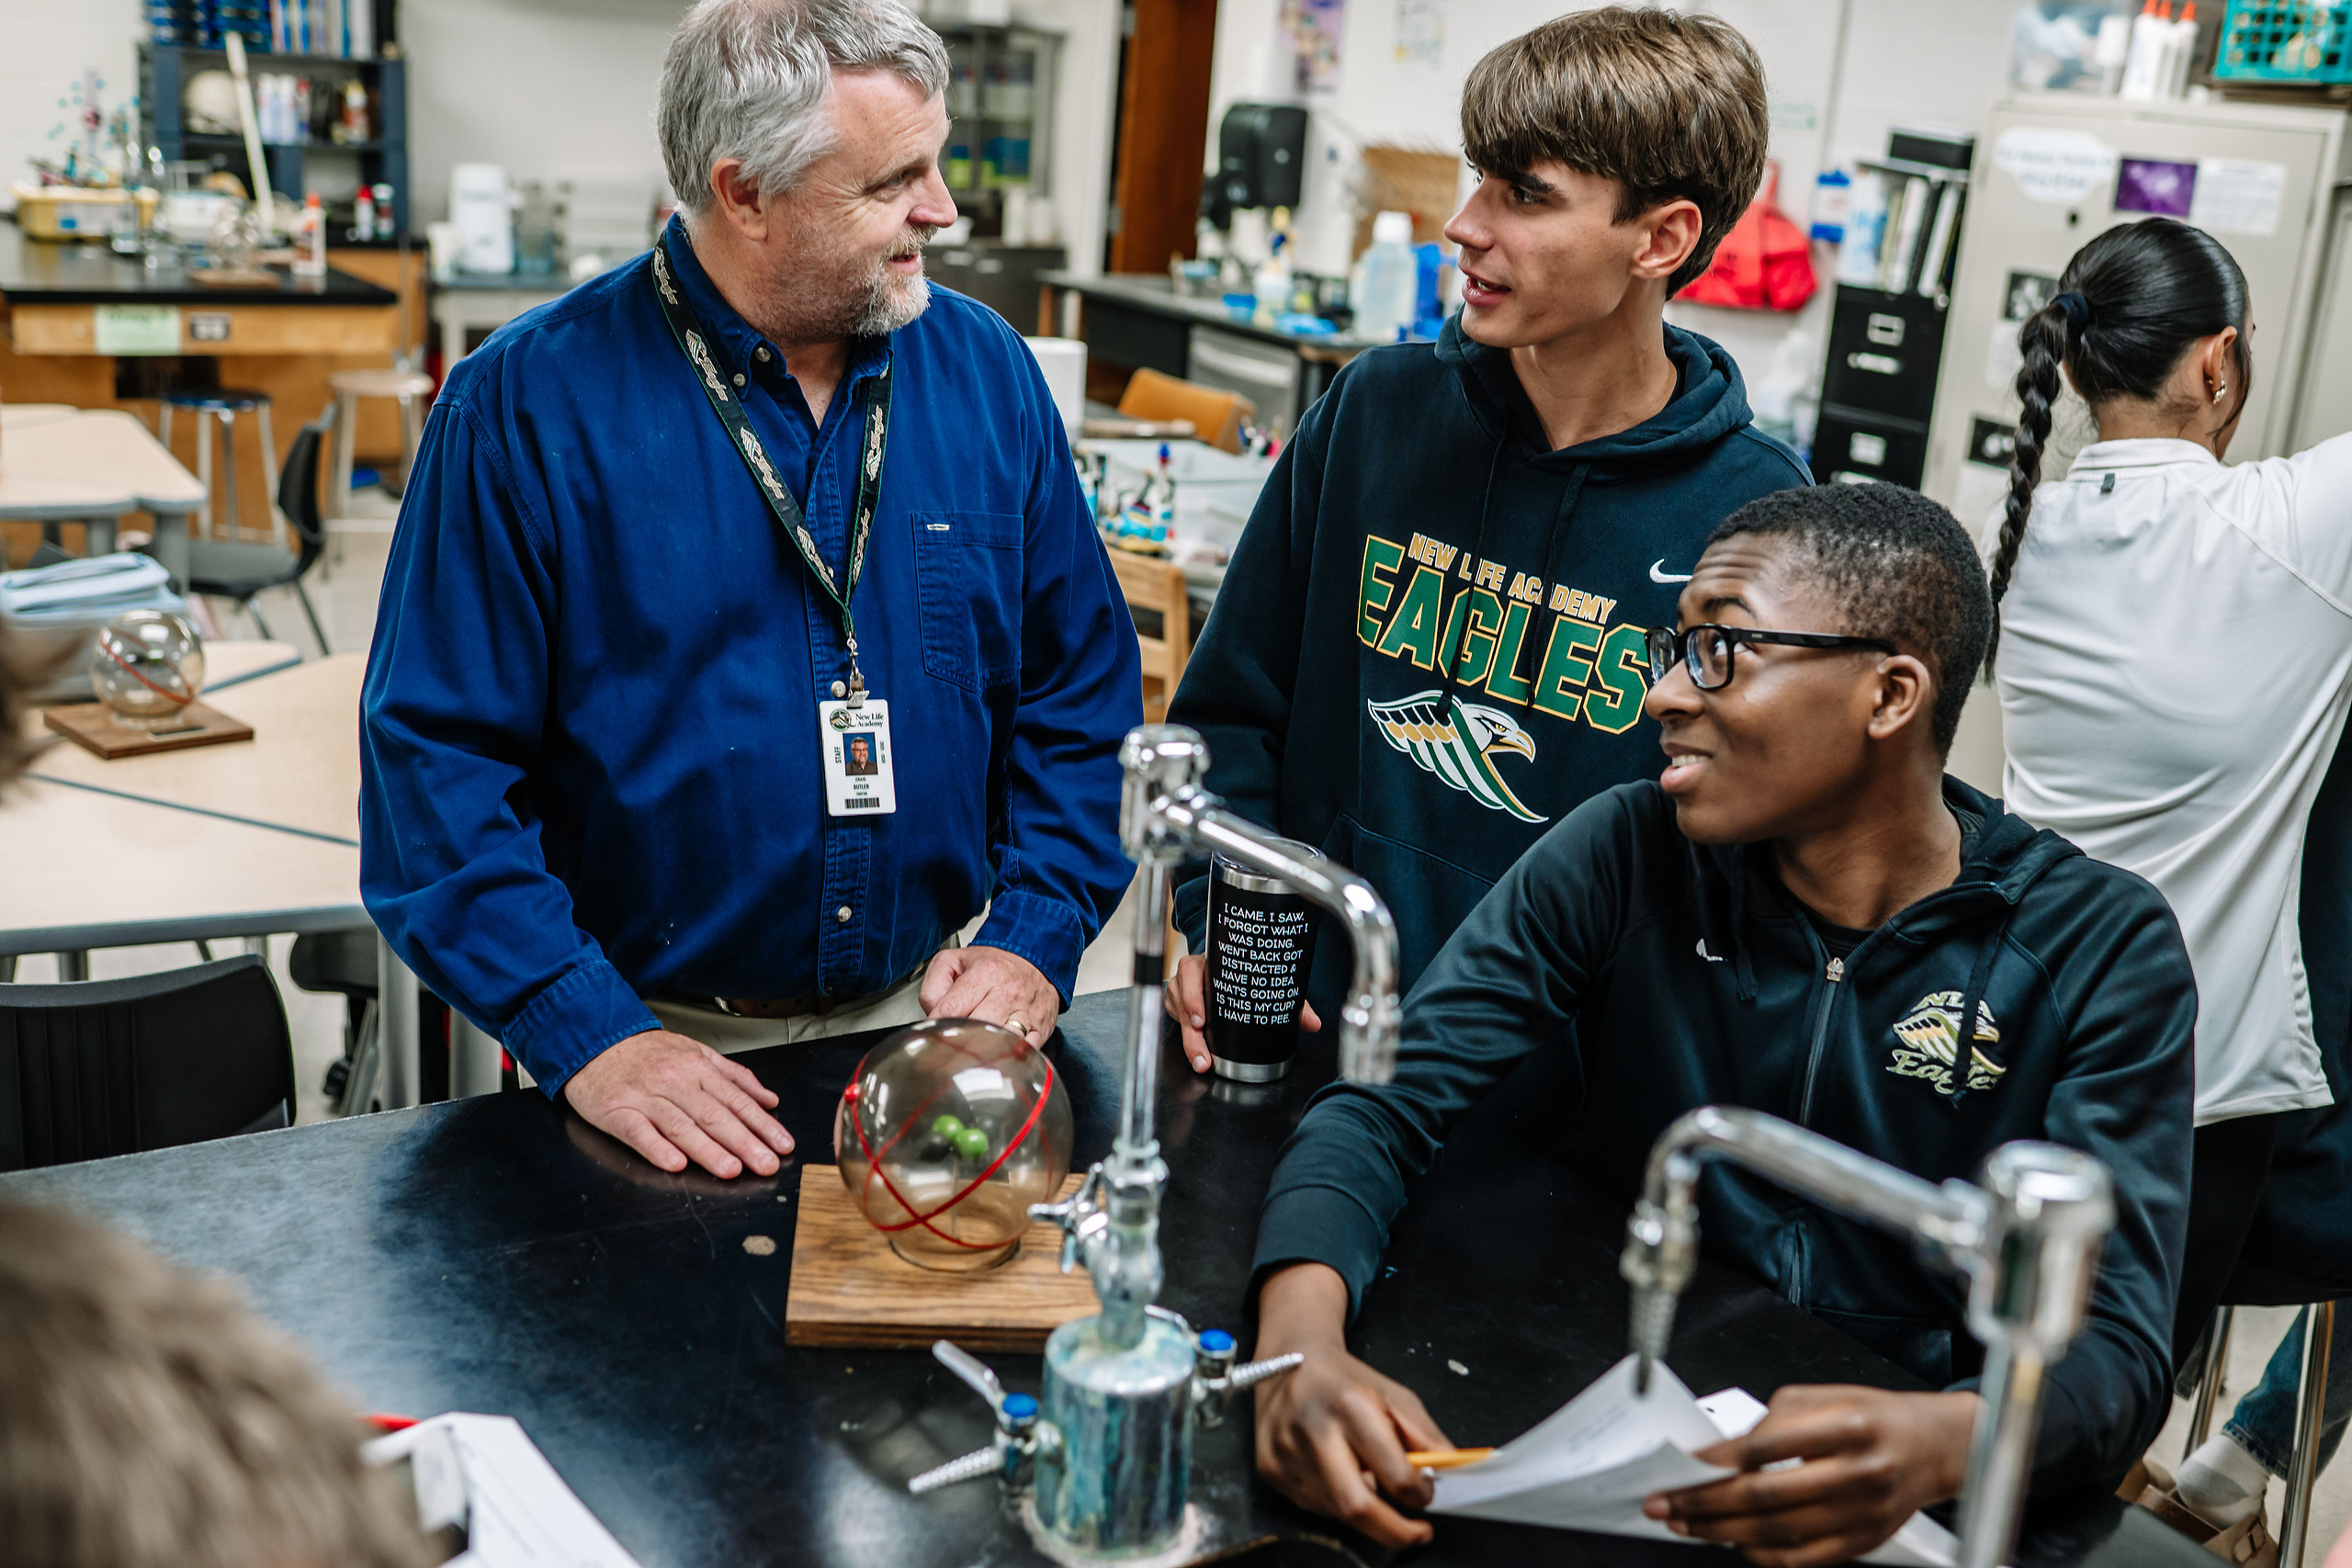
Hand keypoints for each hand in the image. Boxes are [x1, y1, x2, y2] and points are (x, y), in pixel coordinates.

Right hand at [562, 1030, 795, 1178]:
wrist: (594, 1039)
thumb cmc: (647, 1052)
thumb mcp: (696, 1052)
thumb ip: (735, 1077)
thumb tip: (769, 1099)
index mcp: (697, 1068)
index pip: (737, 1101)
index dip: (762, 1125)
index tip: (782, 1144)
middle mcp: (675, 1082)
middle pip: (714, 1115)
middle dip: (744, 1142)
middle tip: (766, 1164)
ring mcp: (645, 1098)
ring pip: (681, 1126)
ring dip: (708, 1150)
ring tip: (730, 1169)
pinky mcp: (616, 1112)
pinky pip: (639, 1133)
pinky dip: (658, 1149)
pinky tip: (675, 1164)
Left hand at [921, 945, 1060, 1044]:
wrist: (1034, 962)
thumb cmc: (994, 965)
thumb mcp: (954, 960)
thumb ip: (933, 987)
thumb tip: (932, 1017)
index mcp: (985, 973)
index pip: (951, 1010)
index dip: (937, 1025)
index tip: (933, 1034)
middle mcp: (1008, 993)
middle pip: (976, 1029)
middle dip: (959, 1041)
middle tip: (950, 1046)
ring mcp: (1027, 1013)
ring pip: (1000, 1044)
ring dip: (983, 1053)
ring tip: (973, 1052)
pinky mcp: (1041, 1029)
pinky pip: (1023, 1052)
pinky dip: (1008, 1057)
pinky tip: (997, 1055)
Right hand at [1165, 953, 1320, 1073]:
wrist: (1225, 963)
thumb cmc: (1243, 971)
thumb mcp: (1264, 981)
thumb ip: (1291, 1001)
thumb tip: (1313, 1023)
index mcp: (1208, 960)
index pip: (1190, 970)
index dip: (1191, 995)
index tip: (1202, 1020)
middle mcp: (1190, 974)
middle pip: (1180, 999)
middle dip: (1191, 1032)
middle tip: (1202, 1054)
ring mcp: (1181, 990)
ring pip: (1177, 1013)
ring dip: (1189, 1039)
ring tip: (1201, 1059)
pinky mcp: (1178, 1005)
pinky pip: (1176, 1020)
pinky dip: (1185, 1037)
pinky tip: (1195, 1052)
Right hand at [1251, 1263, 1445, 1548]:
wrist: (1290, 1360)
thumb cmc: (1346, 1380)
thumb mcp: (1394, 1394)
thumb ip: (1425, 1435)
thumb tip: (1452, 1474)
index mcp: (1351, 1405)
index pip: (1394, 1474)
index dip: (1419, 1493)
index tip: (1427, 1494)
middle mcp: (1314, 1431)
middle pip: (1357, 1508)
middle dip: (1395, 1531)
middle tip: (1417, 1532)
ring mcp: (1286, 1454)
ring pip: (1337, 1512)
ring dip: (1365, 1510)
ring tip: (1370, 1481)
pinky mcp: (1270, 1469)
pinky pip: (1315, 1507)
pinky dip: (1336, 1501)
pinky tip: (1339, 1475)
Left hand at [1643, 1385, 1979, 1566]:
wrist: (1933, 1447)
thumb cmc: (1873, 1418)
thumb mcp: (1824, 1398)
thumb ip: (1773, 1422)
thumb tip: (1722, 1453)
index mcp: (1846, 1426)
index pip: (1766, 1446)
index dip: (1717, 1459)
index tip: (1682, 1465)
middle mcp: (1858, 1472)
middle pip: (1765, 1496)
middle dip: (1705, 1502)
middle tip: (1667, 1503)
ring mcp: (1862, 1513)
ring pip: (1777, 1533)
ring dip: (1721, 1531)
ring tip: (1687, 1524)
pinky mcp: (1863, 1541)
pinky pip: (1801, 1558)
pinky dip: (1760, 1555)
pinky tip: (1733, 1541)